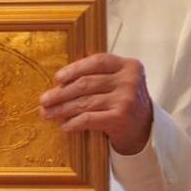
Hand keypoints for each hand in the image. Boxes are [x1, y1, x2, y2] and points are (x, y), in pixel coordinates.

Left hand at [39, 53, 153, 154]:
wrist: (146, 128)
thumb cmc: (124, 101)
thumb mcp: (118, 81)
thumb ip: (98, 74)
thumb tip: (59, 80)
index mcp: (128, 65)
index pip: (96, 62)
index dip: (74, 69)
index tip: (57, 78)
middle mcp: (129, 80)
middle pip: (86, 84)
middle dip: (61, 93)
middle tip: (44, 100)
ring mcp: (126, 99)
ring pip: (85, 102)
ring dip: (62, 109)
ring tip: (48, 113)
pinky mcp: (121, 118)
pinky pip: (90, 118)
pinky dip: (74, 122)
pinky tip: (64, 125)